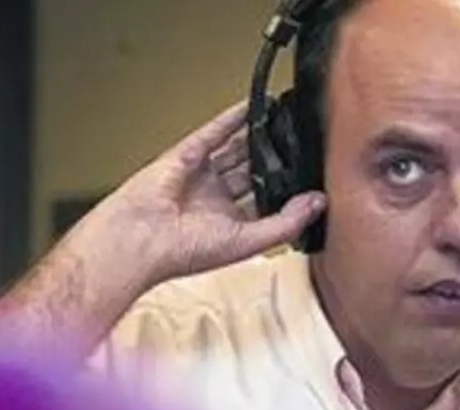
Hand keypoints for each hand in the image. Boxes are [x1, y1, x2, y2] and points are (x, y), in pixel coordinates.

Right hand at [76, 99, 326, 283]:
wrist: (140, 239)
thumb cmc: (182, 252)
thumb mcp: (248, 241)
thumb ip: (285, 223)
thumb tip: (318, 204)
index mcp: (228, 223)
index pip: (263, 201)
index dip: (285, 191)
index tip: (311, 179)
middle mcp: (214, 199)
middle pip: (251, 173)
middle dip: (274, 160)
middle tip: (302, 143)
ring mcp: (200, 175)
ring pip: (235, 151)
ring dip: (257, 136)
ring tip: (284, 121)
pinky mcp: (187, 154)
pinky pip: (214, 132)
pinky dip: (233, 119)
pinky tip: (254, 108)